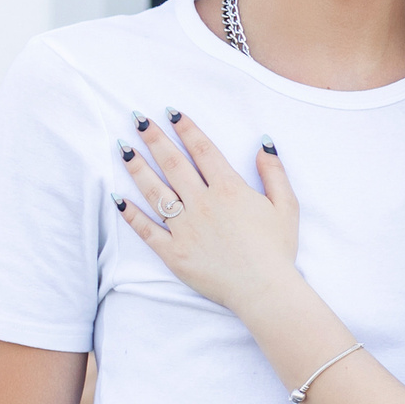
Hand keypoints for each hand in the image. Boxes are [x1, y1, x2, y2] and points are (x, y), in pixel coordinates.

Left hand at [111, 111, 300, 315]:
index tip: (171, 113)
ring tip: (123, 149)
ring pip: (155, 191)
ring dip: (137, 167)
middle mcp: (202, 203)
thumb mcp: (286, 206)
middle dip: (154, 138)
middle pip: (173, 163)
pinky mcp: (173, 252)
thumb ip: (274, 172)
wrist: (264, 290)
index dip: (186, 128)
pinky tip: (118, 198)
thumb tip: (262, 143)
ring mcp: (184, 228)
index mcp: (229, 189)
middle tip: (137, 120)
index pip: (203, 150)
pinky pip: (146, 230)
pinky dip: (131, 214)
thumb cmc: (277, 250)